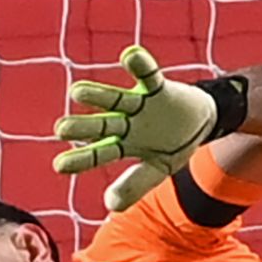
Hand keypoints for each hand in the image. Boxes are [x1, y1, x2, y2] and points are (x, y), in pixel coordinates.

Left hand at [51, 45, 215, 211]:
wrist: (202, 121)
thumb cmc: (172, 146)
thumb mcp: (158, 170)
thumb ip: (135, 185)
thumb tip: (110, 205)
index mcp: (123, 145)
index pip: (98, 153)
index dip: (80, 159)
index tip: (59, 165)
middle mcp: (125, 123)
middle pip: (101, 126)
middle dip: (83, 127)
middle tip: (60, 129)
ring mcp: (139, 104)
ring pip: (115, 99)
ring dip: (98, 95)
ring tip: (76, 92)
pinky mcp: (158, 88)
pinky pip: (149, 74)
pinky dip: (141, 65)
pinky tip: (129, 56)